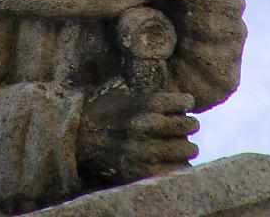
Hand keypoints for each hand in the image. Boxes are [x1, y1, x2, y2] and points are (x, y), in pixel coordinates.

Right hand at [77, 86, 198, 184]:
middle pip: (189, 124)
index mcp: (145, 103)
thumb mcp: (126, 97)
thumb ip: (152, 99)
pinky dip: (177, 166)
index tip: (183, 106)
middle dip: (188, 124)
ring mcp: (146, 150)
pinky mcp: (143, 172)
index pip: (183, 101)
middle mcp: (147, 124)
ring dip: (185, 146)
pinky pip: (176, 170)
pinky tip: (170, 161)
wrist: (80, 139)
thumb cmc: (105, 113)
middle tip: (183, 126)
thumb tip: (182, 101)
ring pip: (187, 149)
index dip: (185, 103)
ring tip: (177, 145)